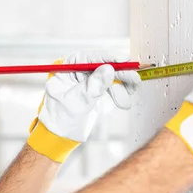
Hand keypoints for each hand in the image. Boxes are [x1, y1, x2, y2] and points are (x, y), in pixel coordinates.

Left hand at [27, 50, 141, 162]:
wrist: (61, 135)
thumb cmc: (59, 118)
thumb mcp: (75, 102)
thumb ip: (92, 87)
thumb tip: (108, 70)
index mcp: (69, 68)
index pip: (90, 57)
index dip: (108, 57)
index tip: (123, 60)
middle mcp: (82, 70)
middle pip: (105, 65)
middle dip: (121, 73)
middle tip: (133, 79)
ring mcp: (93, 80)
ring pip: (114, 76)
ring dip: (123, 86)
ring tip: (124, 101)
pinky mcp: (101, 90)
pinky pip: (116, 86)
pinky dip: (123, 92)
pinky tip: (124, 101)